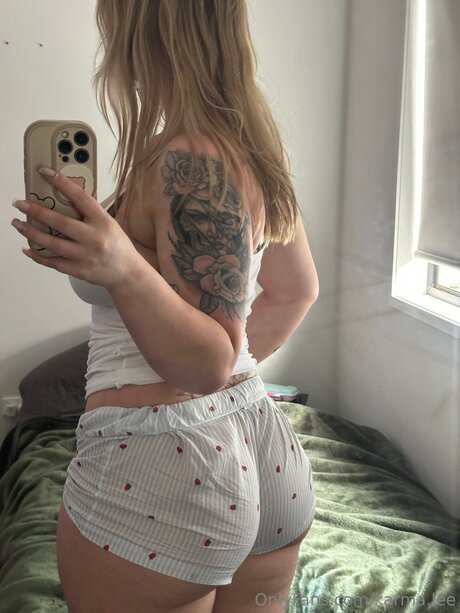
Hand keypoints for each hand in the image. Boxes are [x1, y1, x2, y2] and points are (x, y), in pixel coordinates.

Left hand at [12, 166, 140, 289]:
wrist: (128, 272)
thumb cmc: (117, 246)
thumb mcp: (108, 223)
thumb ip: (89, 214)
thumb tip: (63, 199)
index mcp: (103, 222)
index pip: (80, 197)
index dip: (61, 183)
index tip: (45, 173)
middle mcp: (94, 238)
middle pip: (61, 222)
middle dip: (37, 211)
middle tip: (20, 203)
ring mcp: (85, 256)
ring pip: (52, 243)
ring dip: (31, 233)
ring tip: (18, 224)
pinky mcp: (79, 270)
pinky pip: (53, 262)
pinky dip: (38, 256)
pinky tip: (27, 248)